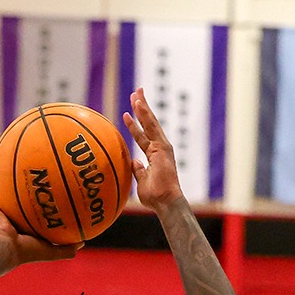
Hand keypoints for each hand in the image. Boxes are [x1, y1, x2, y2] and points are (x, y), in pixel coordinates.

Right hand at [0, 173, 77, 263]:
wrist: (6, 250)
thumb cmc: (28, 251)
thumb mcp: (52, 250)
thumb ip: (67, 248)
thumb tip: (83, 241)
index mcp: (24, 228)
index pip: (31, 212)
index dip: (38, 201)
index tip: (45, 189)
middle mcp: (11, 219)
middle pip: (16, 199)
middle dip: (21, 187)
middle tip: (29, 171)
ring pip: (0, 192)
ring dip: (2, 179)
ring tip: (6, 163)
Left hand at [122, 88, 183, 208]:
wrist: (165, 201)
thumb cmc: (155, 196)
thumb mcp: (141, 181)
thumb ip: (138, 170)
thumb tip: (133, 161)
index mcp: (154, 154)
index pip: (143, 135)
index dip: (135, 124)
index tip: (128, 114)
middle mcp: (159, 147)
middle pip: (149, 124)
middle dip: (142, 108)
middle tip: (136, 93)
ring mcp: (162, 146)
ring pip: (150, 122)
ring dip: (142, 107)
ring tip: (136, 93)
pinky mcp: (162, 147)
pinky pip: (151, 127)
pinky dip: (145, 115)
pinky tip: (139, 104)